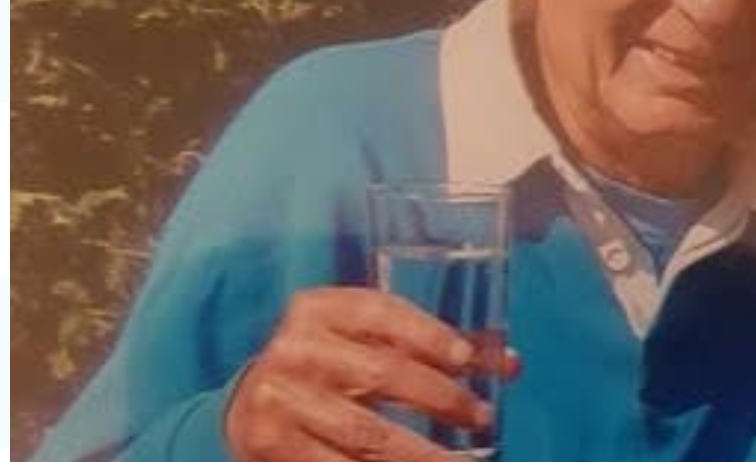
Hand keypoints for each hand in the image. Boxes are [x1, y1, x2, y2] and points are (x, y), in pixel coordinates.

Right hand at [224, 287, 518, 461]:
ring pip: (366, 432)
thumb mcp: (363, 341)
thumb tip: (509, 364)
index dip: (428, 334)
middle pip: (381, 373)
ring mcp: (281, 399)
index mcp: (317, 309)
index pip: (380, 312)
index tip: (468, 360)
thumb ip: (428, 346)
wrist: (247, 405)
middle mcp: (295, 348)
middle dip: (440, 397)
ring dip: (423, 452)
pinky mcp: (272, 444)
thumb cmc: (327, 366)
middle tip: (479, 416)